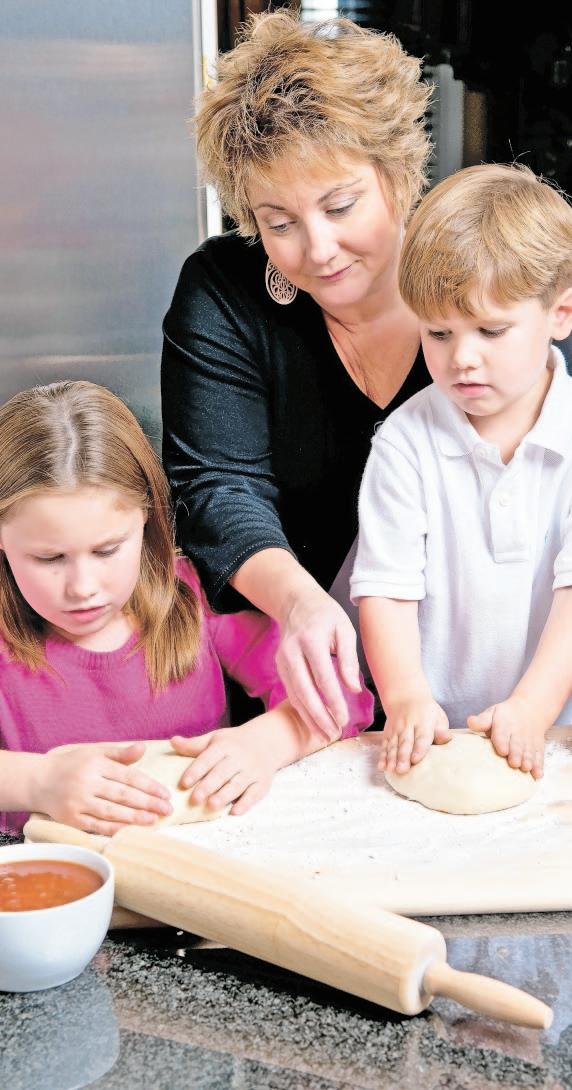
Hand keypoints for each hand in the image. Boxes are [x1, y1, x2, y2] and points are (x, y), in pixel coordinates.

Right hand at [34, 742, 172, 834]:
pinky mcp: (70, 819)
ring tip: (154, 820)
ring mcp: (77, 802)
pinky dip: (115, 829)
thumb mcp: (94, 752)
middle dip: (148, 803)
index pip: (128, 776)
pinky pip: (96, 826)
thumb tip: (143, 748)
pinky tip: (131, 831)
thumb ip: (119, 753)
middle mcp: (86, 782)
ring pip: (111, 812)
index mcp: (95, 764)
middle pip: (122, 795)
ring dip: (134, 818)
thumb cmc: (71, 765)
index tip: (166, 794)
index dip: (149, 785)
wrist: (37, 780)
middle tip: (167, 809)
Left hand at [171, 727, 280, 815]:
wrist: (267, 742)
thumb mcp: (215, 739)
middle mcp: (239, 758)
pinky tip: (235, 812)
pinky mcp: (262, 782)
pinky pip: (254, 794)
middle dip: (208, 786)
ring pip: (237, 784)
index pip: (207, 759)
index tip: (183, 783)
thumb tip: (173, 742)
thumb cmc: (233, 743)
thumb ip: (194, 745)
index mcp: (224, 746)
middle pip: (222, 773)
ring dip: (224, 795)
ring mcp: (252, 770)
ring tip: (211, 805)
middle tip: (194, 799)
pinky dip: (246, 803)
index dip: (195, 771)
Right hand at [276, 587, 360, 741]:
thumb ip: (349, 659)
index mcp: (311, 641)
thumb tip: (354, 689)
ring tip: (325, 735)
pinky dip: (302, 710)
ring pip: (294, 695)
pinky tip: (314, 723)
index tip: (343, 718)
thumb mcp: (344, 629)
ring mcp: (282, 661)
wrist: (297, 604)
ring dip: (309, 718)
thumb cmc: (326, 616)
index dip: (333, 701)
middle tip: (333, 734)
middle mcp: (292, 652)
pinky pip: (291, 693)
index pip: (323, 677)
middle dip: (318, 716)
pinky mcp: (280, 667)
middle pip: (304, 691)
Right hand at [378, 697, 450, 772]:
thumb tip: (448, 738)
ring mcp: (395, 729)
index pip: (422, 737)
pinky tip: (381, 767)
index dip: (419, 749)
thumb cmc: (426, 713)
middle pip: (405, 742)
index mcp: (423, 722)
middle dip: (403, 757)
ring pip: (393, 745)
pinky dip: (382, 756)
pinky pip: (385, 745)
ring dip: (391, 759)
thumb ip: (441, 731)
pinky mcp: (387, 733)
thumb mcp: (437, 717)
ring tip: (391, 770)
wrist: (405, 697)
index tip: (415, 760)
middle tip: (402, 770)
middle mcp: (407, 725)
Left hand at [467, 698, 547, 777]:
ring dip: (528, 760)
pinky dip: (539, 765)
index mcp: (504, 724)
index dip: (502, 742)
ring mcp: (529, 741)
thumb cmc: (505, 716)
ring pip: (529, 751)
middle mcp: (518, 734)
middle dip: (516, 754)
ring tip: (526, 768)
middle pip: (517, 745)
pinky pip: (539, 756)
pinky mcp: (538, 747)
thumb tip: (470, 721)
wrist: (531, 709)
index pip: (502, 733)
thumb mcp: (493, 712)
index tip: (502, 750)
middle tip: (514, 763)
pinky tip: (537, 774)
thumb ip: (482, 720)